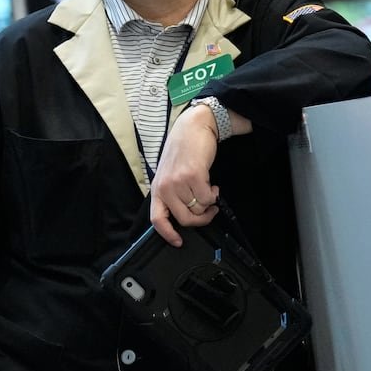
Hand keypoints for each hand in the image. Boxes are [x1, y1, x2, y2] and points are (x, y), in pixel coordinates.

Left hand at [150, 104, 221, 245]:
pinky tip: (213, 185)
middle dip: (201, 219)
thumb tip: (185, 215)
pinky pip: (207, 199)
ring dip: (208, 203)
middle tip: (209, 212)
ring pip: (199, 209)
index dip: (167, 234)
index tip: (178, 242)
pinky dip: (214, 195)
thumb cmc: (183, 151)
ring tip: (209, 190)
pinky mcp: (194, 176)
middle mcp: (166, 187)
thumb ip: (173, 194)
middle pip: (185, 219)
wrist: (194, 128)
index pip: (157, 219)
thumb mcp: (170, 174)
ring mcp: (179, 182)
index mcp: (158, 188)